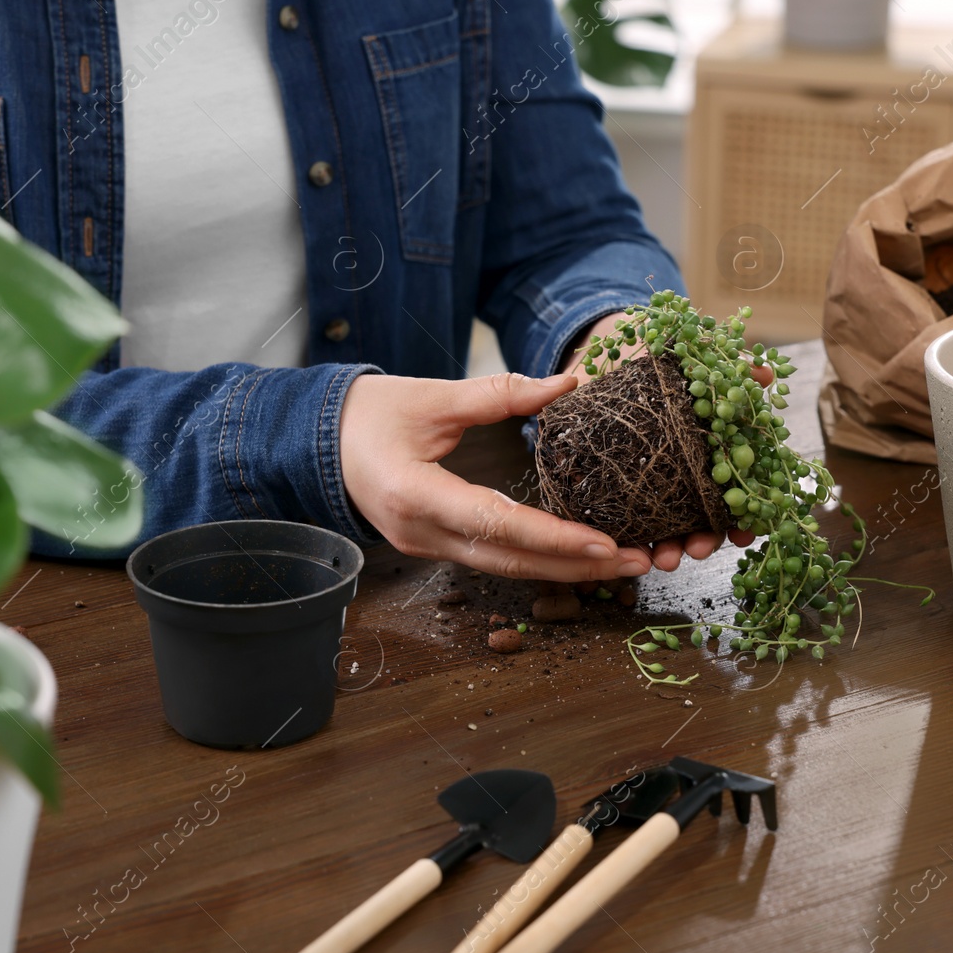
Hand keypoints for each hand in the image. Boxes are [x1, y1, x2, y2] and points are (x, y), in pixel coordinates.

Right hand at [341, 372, 655, 581]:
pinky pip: (491, 558)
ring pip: (504, 567)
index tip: (606, 544)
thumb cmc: (370, 414)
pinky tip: (575, 556)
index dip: (555, 538)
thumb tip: (567, 382)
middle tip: (636, 562)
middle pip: (511, 561)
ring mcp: (424, 547)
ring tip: (619, 564)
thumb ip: (501, 392)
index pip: (498, 524)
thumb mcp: (434, 396)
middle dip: (578, 567)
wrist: (316, 439)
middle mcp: (421, 533)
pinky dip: (536, 560)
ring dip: (563, 569)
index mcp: (417, 495)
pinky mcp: (432, 546)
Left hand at [559, 311, 773, 569]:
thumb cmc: (650, 370)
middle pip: (699, 520)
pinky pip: (624, 525)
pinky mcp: (611, 492)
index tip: (747, 532)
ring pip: (665, 529)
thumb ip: (726, 372)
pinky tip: (630, 554)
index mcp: (704, 457)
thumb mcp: (687, 365)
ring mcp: (648, 488)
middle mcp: (681, 478)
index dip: (742, 516)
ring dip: (670, 550)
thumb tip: (764, 374)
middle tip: (698, 550)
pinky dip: (629, 544)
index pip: (730, 493)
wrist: (599, 361)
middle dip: (704, 540)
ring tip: (665, 559)